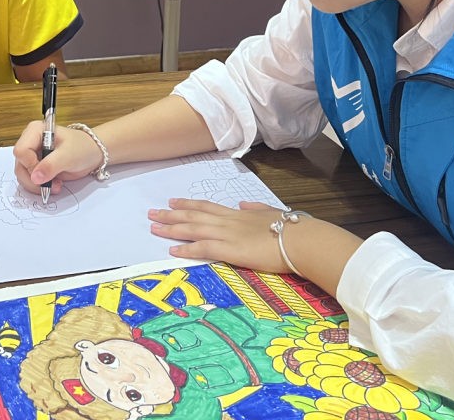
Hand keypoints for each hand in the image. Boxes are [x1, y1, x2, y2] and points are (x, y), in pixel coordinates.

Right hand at [13, 121, 102, 194]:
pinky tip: (54, 184)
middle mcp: (29, 141)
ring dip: (37, 185)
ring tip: (56, 185)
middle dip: (34, 179)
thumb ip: (51, 165)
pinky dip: (39, 186)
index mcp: (35, 131)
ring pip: (22, 175)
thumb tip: (35, 178)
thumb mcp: (68, 155)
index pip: (21, 150)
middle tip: (52, 184)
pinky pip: (29, 179)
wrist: (91, 153)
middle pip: (20, 165)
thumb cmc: (82, 148)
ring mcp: (31, 155)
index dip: (31, 165)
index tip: (45, 173)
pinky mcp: (35, 166)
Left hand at [149, 199, 295, 270]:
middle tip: (152, 213)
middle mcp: (229, 221)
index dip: (188, 204)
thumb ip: (256, 209)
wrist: (301, 240)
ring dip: (171, 228)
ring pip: (193, 228)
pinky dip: (186, 248)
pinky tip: (172, 249)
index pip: (207, 207)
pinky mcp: (231, 250)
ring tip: (154, 227)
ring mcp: (228, 234)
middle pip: (193, 215)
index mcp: (238, 214)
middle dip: (171, 214)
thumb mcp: (272, 213)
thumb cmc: (292, 229)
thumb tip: (245, 204)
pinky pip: (202, 247)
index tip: (172, 202)